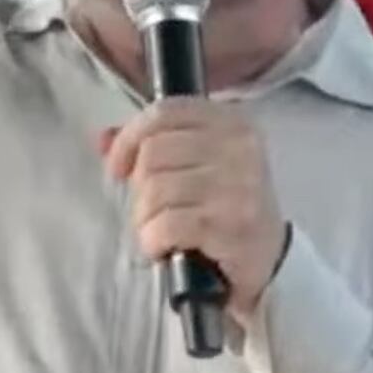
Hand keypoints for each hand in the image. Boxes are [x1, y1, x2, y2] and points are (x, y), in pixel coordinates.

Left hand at [100, 98, 288, 320]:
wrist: (268, 259)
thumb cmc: (224, 208)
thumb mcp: (197, 165)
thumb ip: (152, 145)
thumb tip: (103, 139)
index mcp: (232, 122)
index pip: (164, 113)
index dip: (130, 139)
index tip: (118, 167)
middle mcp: (240, 148)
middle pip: (154, 153)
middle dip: (140, 189)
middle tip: (155, 211)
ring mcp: (240, 186)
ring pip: (155, 190)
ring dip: (146, 220)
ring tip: (163, 232)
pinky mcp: (233, 226)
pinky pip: (167, 224)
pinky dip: (154, 240)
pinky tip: (166, 247)